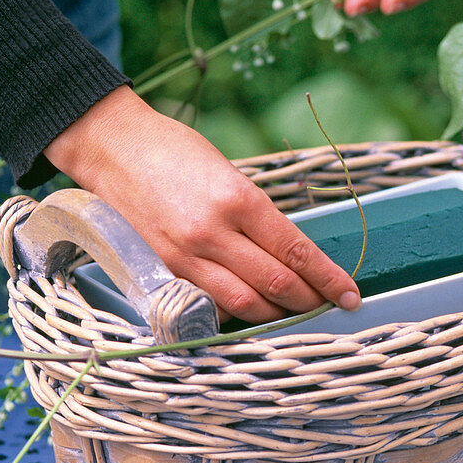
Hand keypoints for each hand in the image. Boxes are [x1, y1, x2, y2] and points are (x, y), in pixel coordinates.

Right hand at [43, 86, 361, 323]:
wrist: (112, 147)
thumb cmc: (176, 152)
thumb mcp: (230, 174)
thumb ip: (257, 216)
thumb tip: (291, 255)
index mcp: (238, 199)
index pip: (296, 251)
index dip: (329, 278)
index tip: (351, 293)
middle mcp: (213, 233)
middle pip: (276, 284)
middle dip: (310, 301)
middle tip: (329, 306)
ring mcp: (185, 256)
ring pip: (244, 305)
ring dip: (276, 315)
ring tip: (295, 313)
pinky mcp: (162, 270)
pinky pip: (209, 305)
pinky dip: (235, 313)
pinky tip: (250, 312)